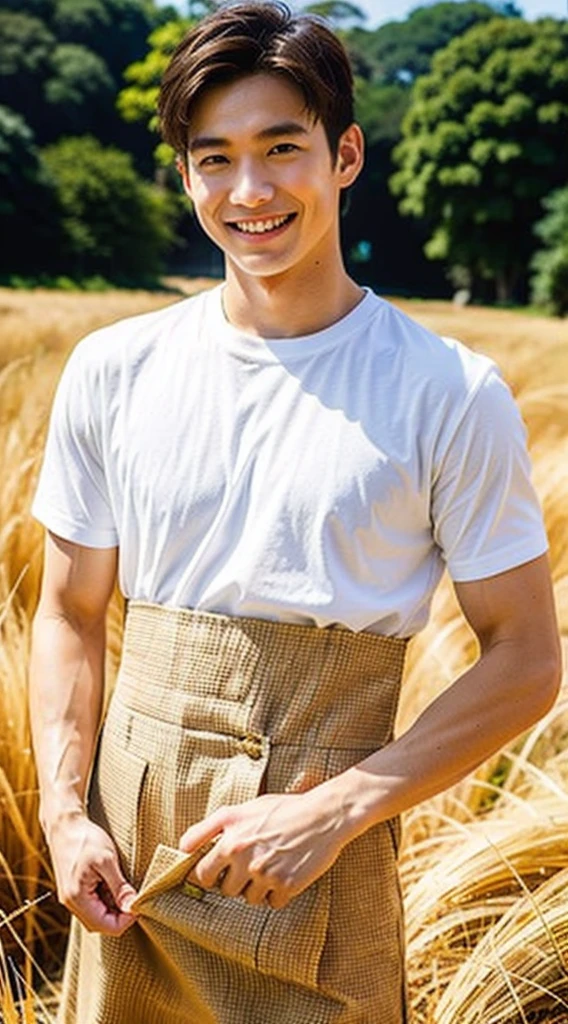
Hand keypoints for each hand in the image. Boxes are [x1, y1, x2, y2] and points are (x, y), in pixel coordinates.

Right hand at [47, 813, 138, 934]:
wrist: (64, 824)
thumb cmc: (84, 838)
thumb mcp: (107, 860)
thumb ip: (119, 886)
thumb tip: (132, 907)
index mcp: (77, 898)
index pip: (105, 926)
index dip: (125, 920)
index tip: (140, 905)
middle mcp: (71, 903)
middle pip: (100, 924)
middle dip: (120, 916)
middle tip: (135, 897)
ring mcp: (71, 897)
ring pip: (96, 915)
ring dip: (113, 907)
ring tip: (124, 887)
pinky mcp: (74, 890)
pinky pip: (92, 905)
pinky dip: (106, 900)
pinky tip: (114, 884)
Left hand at [178, 786, 348, 910]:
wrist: (324, 814)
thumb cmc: (282, 809)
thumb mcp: (242, 809)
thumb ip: (209, 828)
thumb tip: (182, 849)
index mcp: (230, 835)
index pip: (201, 873)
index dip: (206, 874)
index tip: (215, 873)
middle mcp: (243, 855)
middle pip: (224, 889)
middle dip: (234, 881)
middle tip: (251, 864)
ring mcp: (264, 872)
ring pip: (248, 898)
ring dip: (257, 888)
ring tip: (272, 864)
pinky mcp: (285, 885)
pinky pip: (272, 903)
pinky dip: (278, 893)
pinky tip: (287, 872)